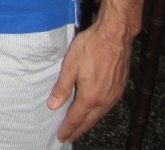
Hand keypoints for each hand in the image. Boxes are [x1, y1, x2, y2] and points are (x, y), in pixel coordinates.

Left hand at [47, 23, 131, 141]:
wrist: (114, 36)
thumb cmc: (90, 47)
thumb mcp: (70, 65)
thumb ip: (62, 87)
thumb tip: (53, 105)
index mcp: (90, 96)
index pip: (76, 118)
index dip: (68, 128)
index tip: (61, 136)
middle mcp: (104, 100)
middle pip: (89, 121)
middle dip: (78, 130)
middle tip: (69, 136)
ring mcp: (113, 95)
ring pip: (99, 115)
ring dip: (89, 122)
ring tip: (80, 126)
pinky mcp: (119, 88)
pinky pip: (107, 107)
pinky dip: (98, 113)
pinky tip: (94, 110)